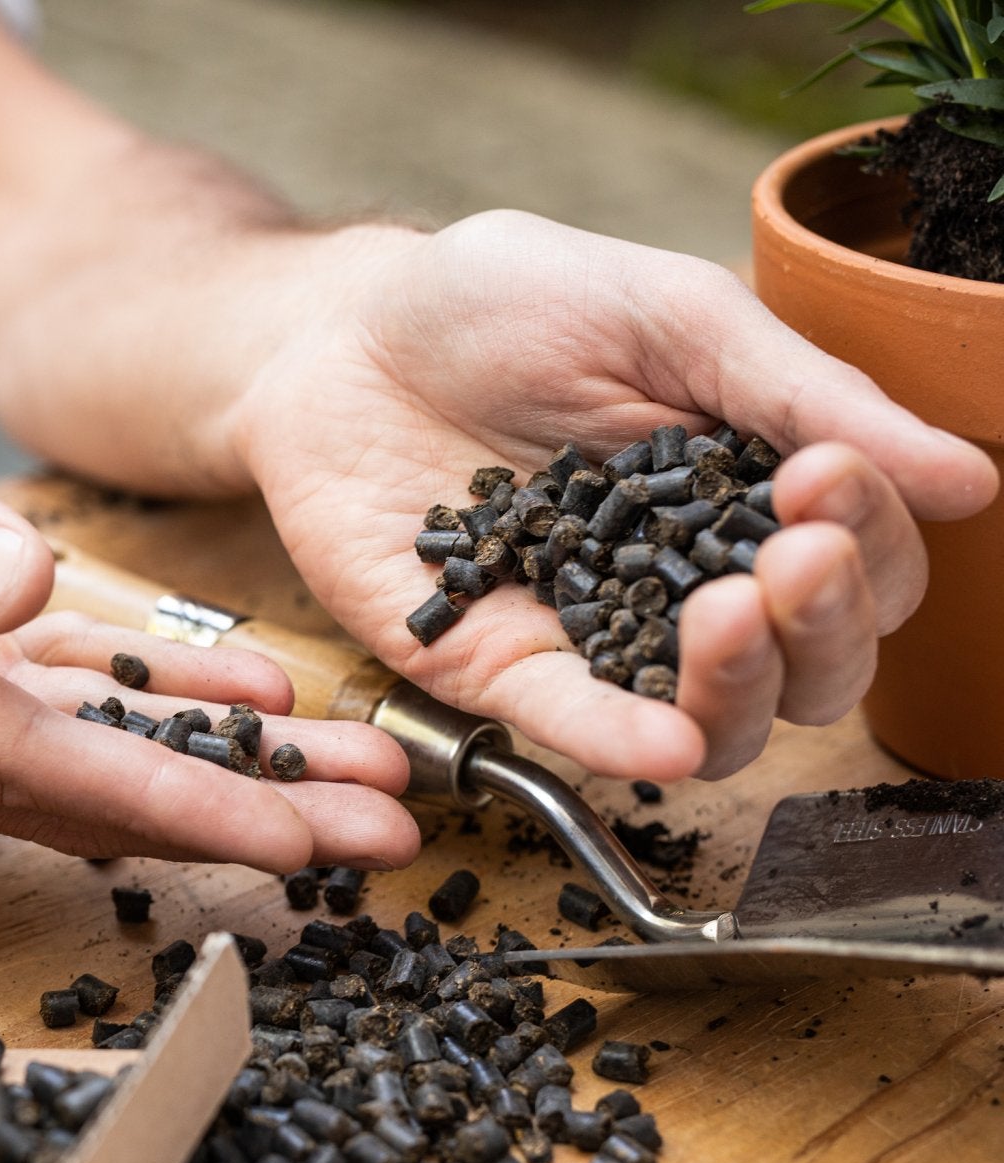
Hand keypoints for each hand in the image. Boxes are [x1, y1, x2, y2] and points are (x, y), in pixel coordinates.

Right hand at [0, 341, 419, 870]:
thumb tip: (20, 592)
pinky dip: (145, 705)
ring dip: (220, 769)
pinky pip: (44, 704)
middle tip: (385, 835)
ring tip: (347, 779)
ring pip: (87, 758)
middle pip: (97, 790)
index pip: (54, 769)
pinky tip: (237, 697)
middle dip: (245, 813)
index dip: (188, 807)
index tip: (304, 840)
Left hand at [234, 211, 997, 779]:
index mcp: (750, 493)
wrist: (340, 335)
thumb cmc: (501, 306)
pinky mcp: (495, 664)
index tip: (821, 477)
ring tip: (729, 612)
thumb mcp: (666, 315)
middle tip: (793, 554)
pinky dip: (625, 739)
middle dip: (829, 621)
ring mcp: (593, 633)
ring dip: (747, 685)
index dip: (868, 536)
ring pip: (717, 722)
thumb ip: (799, 394)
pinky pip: (575, 727)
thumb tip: (966, 482)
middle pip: (814, 662)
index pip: (864, 559)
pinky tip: (667, 733)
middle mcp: (688, 580)